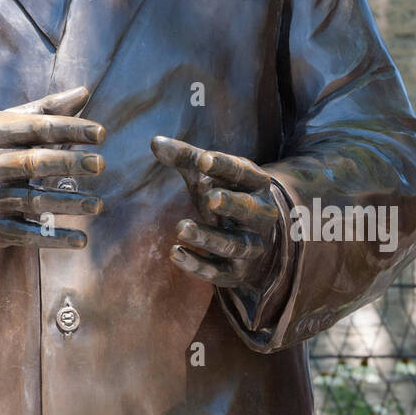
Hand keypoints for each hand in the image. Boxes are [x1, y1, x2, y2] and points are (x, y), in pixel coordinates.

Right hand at [0, 87, 103, 251]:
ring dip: (68, 203)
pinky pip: (25, 234)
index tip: (100, 134)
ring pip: (32, 201)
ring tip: (97, 204)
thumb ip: (43, 110)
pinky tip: (81, 239)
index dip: (69, 129)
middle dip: (69, 163)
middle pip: (33, 163)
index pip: (35, 128)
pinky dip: (54, 238)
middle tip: (100, 164)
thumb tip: (85, 93)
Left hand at [150, 138, 278, 289]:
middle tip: (209, 198)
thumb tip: (154, 142)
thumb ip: (185, 158)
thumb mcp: (209, 176)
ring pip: (235, 244)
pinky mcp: (238, 273)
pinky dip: (198, 265)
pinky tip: (175, 253)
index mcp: (256, 185)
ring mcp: (253, 246)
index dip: (224, 167)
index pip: (244, 174)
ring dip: (208, 237)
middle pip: (249, 210)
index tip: (203, 159)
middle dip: (231, 204)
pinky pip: (220, 273)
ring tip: (180, 227)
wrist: (258, 242)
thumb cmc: (227, 196)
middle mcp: (261, 216)